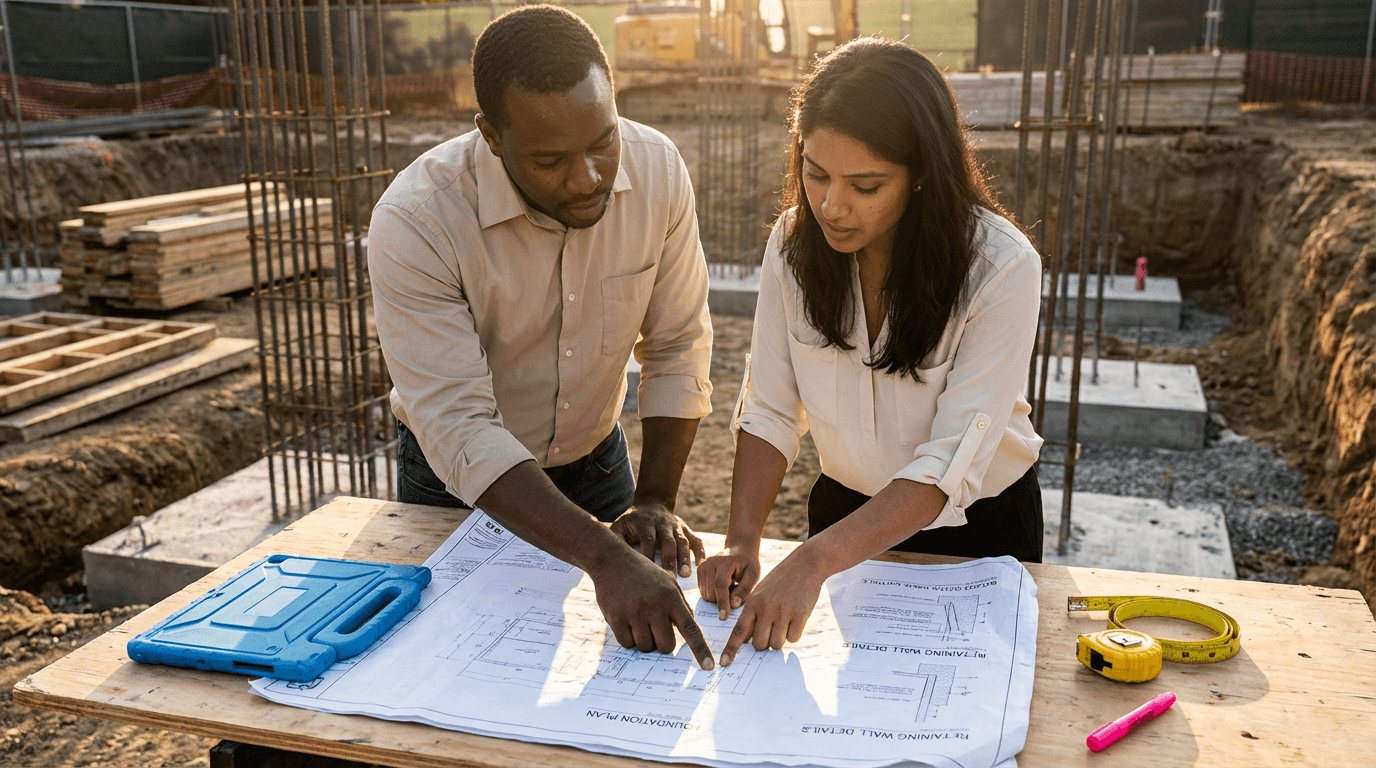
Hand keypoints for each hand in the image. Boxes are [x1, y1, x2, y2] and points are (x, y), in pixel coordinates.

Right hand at [588, 545, 714, 669]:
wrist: (612, 560)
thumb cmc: (644, 573)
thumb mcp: (668, 583)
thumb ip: (681, 606)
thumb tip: (690, 631)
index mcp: (671, 598)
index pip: (690, 629)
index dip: (700, 650)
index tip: (709, 667)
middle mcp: (654, 607)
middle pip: (666, 646)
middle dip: (662, 642)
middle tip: (654, 627)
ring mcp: (634, 613)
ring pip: (645, 647)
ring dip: (644, 639)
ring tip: (638, 619)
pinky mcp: (616, 618)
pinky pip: (627, 644)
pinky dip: (628, 638)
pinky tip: (626, 620)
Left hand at [610, 502, 705, 577]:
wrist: (651, 504)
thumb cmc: (631, 522)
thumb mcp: (619, 526)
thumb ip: (615, 539)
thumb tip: (607, 557)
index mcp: (644, 522)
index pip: (647, 538)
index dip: (648, 554)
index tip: (646, 572)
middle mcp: (662, 522)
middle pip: (667, 541)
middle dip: (669, 559)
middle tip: (669, 578)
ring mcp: (676, 525)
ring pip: (683, 541)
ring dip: (685, 558)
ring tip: (685, 575)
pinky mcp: (686, 529)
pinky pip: (696, 540)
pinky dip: (701, 552)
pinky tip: (703, 565)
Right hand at [697, 546, 760, 620]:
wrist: (738, 551)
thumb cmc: (747, 565)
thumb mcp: (753, 575)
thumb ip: (744, 590)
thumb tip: (733, 605)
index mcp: (725, 562)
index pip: (720, 585)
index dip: (722, 603)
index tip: (723, 618)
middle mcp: (710, 563)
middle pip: (711, 593)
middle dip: (722, 601)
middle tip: (736, 591)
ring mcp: (703, 566)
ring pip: (706, 594)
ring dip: (718, 598)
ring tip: (730, 587)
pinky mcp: (699, 571)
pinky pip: (703, 592)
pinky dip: (713, 594)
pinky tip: (722, 586)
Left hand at [718, 555, 824, 665]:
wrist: (804, 564)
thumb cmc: (780, 582)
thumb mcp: (761, 594)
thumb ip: (754, 616)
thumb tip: (751, 642)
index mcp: (752, 604)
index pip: (739, 631)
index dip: (731, 649)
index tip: (724, 663)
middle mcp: (765, 608)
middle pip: (760, 645)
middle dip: (765, 644)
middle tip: (772, 631)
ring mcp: (783, 611)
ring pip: (776, 644)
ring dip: (780, 639)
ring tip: (784, 622)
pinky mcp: (800, 614)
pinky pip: (793, 639)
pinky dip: (794, 633)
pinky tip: (796, 618)